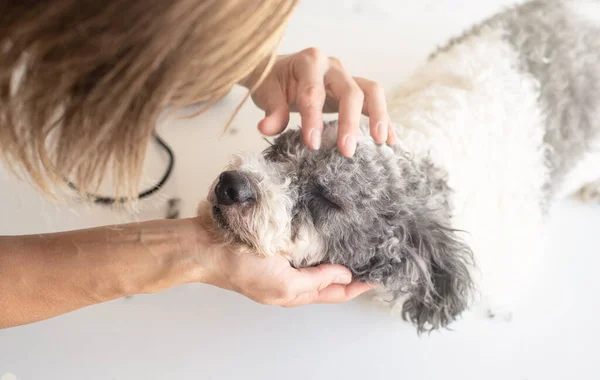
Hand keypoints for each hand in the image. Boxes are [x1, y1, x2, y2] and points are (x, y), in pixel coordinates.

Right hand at [201, 244, 373, 306]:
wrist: (205, 247)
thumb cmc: (238, 266)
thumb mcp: (283, 281)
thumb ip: (316, 279)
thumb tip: (345, 275)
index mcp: (294, 292)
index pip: (336, 293)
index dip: (359, 286)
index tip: (380, 275)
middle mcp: (291, 278)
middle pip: (329, 279)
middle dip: (352, 272)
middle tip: (374, 257)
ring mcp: (282, 261)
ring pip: (318, 261)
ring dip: (336, 255)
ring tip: (357, 244)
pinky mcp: (275, 243)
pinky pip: (303, 244)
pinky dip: (318, 240)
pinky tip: (326, 229)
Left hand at [242, 48, 396, 156]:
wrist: (280, 71)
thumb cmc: (274, 81)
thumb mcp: (266, 92)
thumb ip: (271, 110)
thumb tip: (267, 128)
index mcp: (309, 61)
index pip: (314, 92)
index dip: (313, 119)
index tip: (312, 144)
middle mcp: (332, 66)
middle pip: (350, 91)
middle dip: (349, 122)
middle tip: (346, 151)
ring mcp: (347, 76)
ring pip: (371, 92)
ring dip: (378, 116)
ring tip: (380, 142)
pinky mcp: (356, 89)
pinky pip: (375, 102)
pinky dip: (384, 120)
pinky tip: (390, 141)